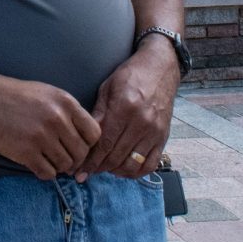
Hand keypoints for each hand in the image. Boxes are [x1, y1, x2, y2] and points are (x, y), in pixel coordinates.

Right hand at [0, 74, 100, 179]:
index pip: (94, 134)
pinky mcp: (26, 152)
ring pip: (65, 165)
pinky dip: (44, 172)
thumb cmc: (16, 96)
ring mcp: (41, 136)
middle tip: (60, 156)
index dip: (88, 144)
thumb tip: (87, 140)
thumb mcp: (48, 94)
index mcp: (65, 103)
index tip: (76, 146)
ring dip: (58, 166)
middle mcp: (57, 119)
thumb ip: (69, 113)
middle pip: (81, 153)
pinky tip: (35, 162)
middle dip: (73, 159)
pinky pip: (48, 173)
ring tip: (45, 157)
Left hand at [73, 39, 179, 181]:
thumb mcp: (107, 88)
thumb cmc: (130, 75)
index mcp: (124, 108)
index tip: (78, 170)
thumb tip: (83, 136)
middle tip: (85, 173)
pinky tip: (123, 170)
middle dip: (98, 168)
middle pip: (116, 156)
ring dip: (115, 171)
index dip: (90, 160)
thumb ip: (98, 113)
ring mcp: (154, 132)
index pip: (104, 143)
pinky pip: (150, 164)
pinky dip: (136, 172)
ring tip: (102, 169)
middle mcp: (141, 123)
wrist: (160, 69)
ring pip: (132, 164)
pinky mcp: (163, 137)